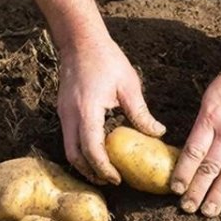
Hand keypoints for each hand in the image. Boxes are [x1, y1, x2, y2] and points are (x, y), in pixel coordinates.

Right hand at [57, 37, 164, 184]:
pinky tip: (97, 149)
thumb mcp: (129, 85)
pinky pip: (69, 137)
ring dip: (84, 163)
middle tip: (111, 180)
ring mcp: (63, 113)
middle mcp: (70, 115)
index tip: (117, 178)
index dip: (104, 169)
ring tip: (104, 170)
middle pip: (74, 156)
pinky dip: (80, 149)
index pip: (92, 150)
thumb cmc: (106, 59)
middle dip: (91, 173)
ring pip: (68, 149)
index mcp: (87, 111)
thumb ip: (141, 113)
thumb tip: (157, 133)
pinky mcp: (63, 109)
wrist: (80, 40)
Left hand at [172, 58, 220, 215]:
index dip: (183, 173)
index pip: (194, 151)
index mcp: (212, 117)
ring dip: (218, 195)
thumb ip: (202, 124)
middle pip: (210, 167)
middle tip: (187, 208)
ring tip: (208, 212)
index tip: (175, 188)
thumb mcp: (210, 97)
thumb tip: (189, 151)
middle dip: (197, 190)